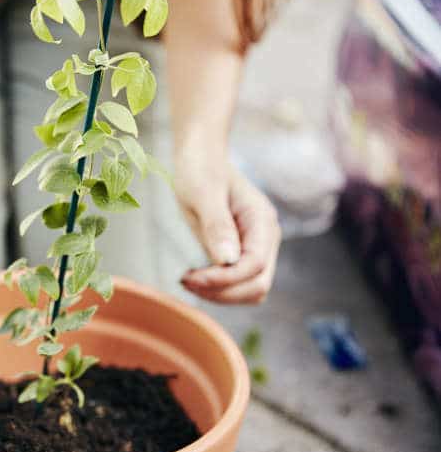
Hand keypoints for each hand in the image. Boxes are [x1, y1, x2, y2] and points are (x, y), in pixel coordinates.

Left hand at [175, 155, 280, 304]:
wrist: (200, 158)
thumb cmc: (200, 169)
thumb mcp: (203, 193)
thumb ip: (217, 226)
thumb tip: (228, 260)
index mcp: (262, 221)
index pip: (255, 265)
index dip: (225, 279)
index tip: (191, 277)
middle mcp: (266, 237)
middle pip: (258, 284)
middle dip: (223, 292)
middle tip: (186, 281)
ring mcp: (256, 247)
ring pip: (250, 289)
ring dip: (220, 294)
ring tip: (188, 280)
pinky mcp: (241, 253)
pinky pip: (237, 283)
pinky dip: (217, 288)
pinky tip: (193, 276)